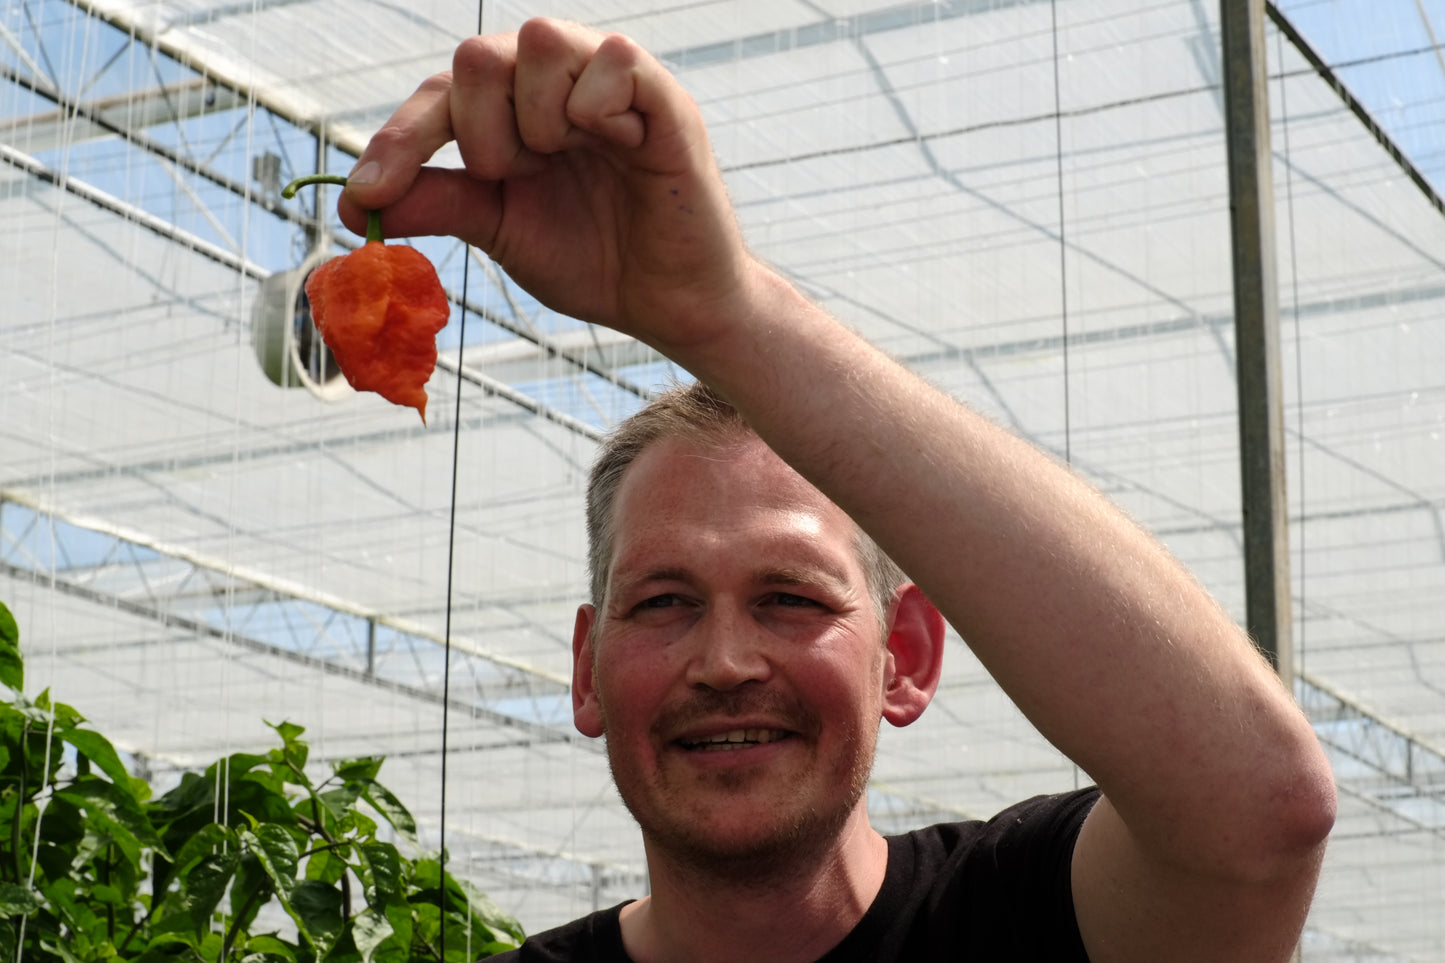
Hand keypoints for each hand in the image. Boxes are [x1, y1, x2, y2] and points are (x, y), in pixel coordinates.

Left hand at [338, 18, 752, 352]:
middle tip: (514, 177)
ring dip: (538, 117)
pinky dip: (598, 108)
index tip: (369, 195)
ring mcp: (608, 85)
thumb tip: (354, 202)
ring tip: (566, 162)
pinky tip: (617, 146)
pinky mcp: (663, 99)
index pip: (440, 95)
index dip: (398, 140)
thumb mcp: (501, 230)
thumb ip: (438, 202)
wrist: (666, 305)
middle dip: (480, 132)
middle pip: (478, 54)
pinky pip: (616, 60)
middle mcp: (556, 84)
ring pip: (541, 40)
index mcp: (513, 111)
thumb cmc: (593, 260)